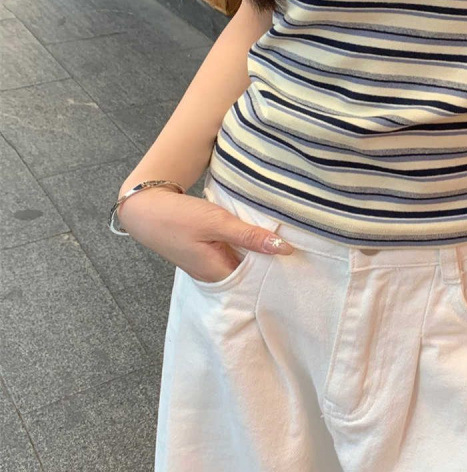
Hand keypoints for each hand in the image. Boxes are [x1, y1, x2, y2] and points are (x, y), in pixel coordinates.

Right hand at [116, 187, 292, 282]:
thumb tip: (285, 249)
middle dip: (271, 260)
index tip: (300, 257)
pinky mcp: (206, 253)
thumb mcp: (218, 223)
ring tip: (283, 237)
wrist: (145, 209)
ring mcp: (210, 265)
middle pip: (251, 272)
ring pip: (243, 260)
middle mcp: (215, 275)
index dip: (278, 268)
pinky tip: (258, 233)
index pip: (258, 279)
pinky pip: (233, 252)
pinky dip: (245, 244)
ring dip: (258, 250)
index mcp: (219, 274)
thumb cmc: (179, 217)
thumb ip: (250, 236)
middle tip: (298, 243)